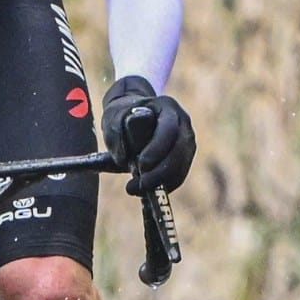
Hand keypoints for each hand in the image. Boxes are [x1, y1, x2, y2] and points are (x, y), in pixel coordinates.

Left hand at [100, 76, 196, 195]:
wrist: (130, 121)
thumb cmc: (121, 119)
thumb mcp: (112, 120)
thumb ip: (116, 135)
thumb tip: (124, 159)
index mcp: (166, 107)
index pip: (169, 129)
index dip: (158, 149)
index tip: (141, 166)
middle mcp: (182, 122)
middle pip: (180, 149)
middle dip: (162, 172)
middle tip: (141, 185)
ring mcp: (186, 139)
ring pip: (182, 165)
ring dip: (163, 182)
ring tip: (138, 190)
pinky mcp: (185, 156)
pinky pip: (180, 174)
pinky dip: (165, 186)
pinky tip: (147, 192)